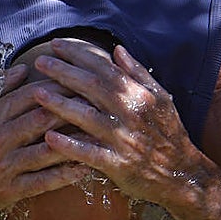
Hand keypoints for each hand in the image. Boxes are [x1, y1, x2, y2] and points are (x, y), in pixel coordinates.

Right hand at [0, 64, 90, 212]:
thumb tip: (24, 68)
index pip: (29, 96)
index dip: (57, 87)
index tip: (78, 82)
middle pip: (42, 121)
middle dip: (72, 110)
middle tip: (97, 103)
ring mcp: (3, 168)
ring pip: (47, 151)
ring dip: (75, 142)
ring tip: (99, 134)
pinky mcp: (10, 191)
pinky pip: (44, 182)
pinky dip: (66, 174)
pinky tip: (85, 167)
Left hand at [31, 40, 205, 203]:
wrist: (183, 174)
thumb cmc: (168, 134)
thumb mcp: (161, 98)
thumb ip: (138, 73)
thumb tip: (117, 50)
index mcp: (139, 95)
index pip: (104, 68)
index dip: (79, 55)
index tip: (57, 45)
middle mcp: (130, 113)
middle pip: (92, 87)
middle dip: (63, 72)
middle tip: (39, 62)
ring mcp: (123, 139)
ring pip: (88, 117)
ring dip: (61, 105)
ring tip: (37, 93)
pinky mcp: (118, 163)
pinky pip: (90, 153)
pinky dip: (70, 145)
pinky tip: (49, 138)